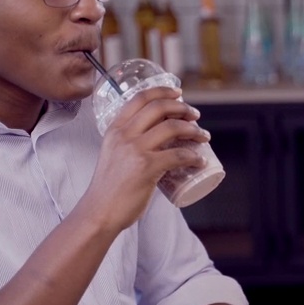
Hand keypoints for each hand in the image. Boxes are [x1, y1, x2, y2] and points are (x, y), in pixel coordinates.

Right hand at [80, 86, 207, 231]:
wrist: (99, 212)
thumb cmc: (109, 188)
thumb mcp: (114, 155)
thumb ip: (131, 145)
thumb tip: (159, 143)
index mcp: (114, 129)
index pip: (139, 98)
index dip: (162, 91)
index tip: (178, 94)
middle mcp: (124, 135)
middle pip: (159, 107)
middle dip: (183, 108)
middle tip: (196, 116)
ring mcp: (135, 150)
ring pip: (172, 128)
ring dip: (194, 130)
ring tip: (204, 137)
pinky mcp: (146, 167)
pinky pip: (178, 155)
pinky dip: (194, 157)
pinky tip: (200, 161)